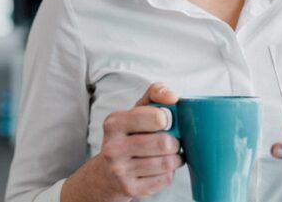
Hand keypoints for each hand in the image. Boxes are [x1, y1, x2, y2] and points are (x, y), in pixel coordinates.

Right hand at [62, 82, 182, 200]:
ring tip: (168, 154)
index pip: (156, 117)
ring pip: (167, 162)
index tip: (165, 121)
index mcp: (114, 123)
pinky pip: (165, 179)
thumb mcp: (136, 110)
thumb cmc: (128, 135)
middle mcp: (113, 147)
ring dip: (174, 158)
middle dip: (174, 141)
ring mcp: (120, 170)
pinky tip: (159, 168)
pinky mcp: (130, 188)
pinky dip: (168, 173)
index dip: (168, 119)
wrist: (107, 172)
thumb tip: (172, 98)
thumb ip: (154, 94)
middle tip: (170, 140)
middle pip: (164, 142)